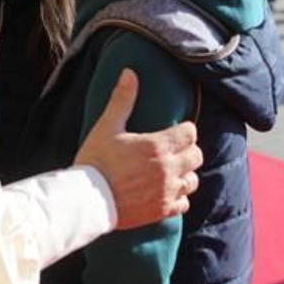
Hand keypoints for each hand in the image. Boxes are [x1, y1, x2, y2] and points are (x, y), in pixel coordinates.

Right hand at [74, 70, 201, 228]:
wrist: (87, 201)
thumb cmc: (96, 161)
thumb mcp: (107, 127)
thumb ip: (122, 100)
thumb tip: (130, 72)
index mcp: (158, 146)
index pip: (190, 133)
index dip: (184, 130)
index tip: (174, 132)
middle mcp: (168, 169)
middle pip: (196, 156)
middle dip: (187, 151)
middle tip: (172, 151)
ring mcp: (167, 191)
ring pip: (193, 180)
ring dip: (185, 174)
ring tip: (170, 171)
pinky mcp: (162, 210)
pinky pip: (184, 204)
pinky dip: (178, 197)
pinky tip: (165, 192)